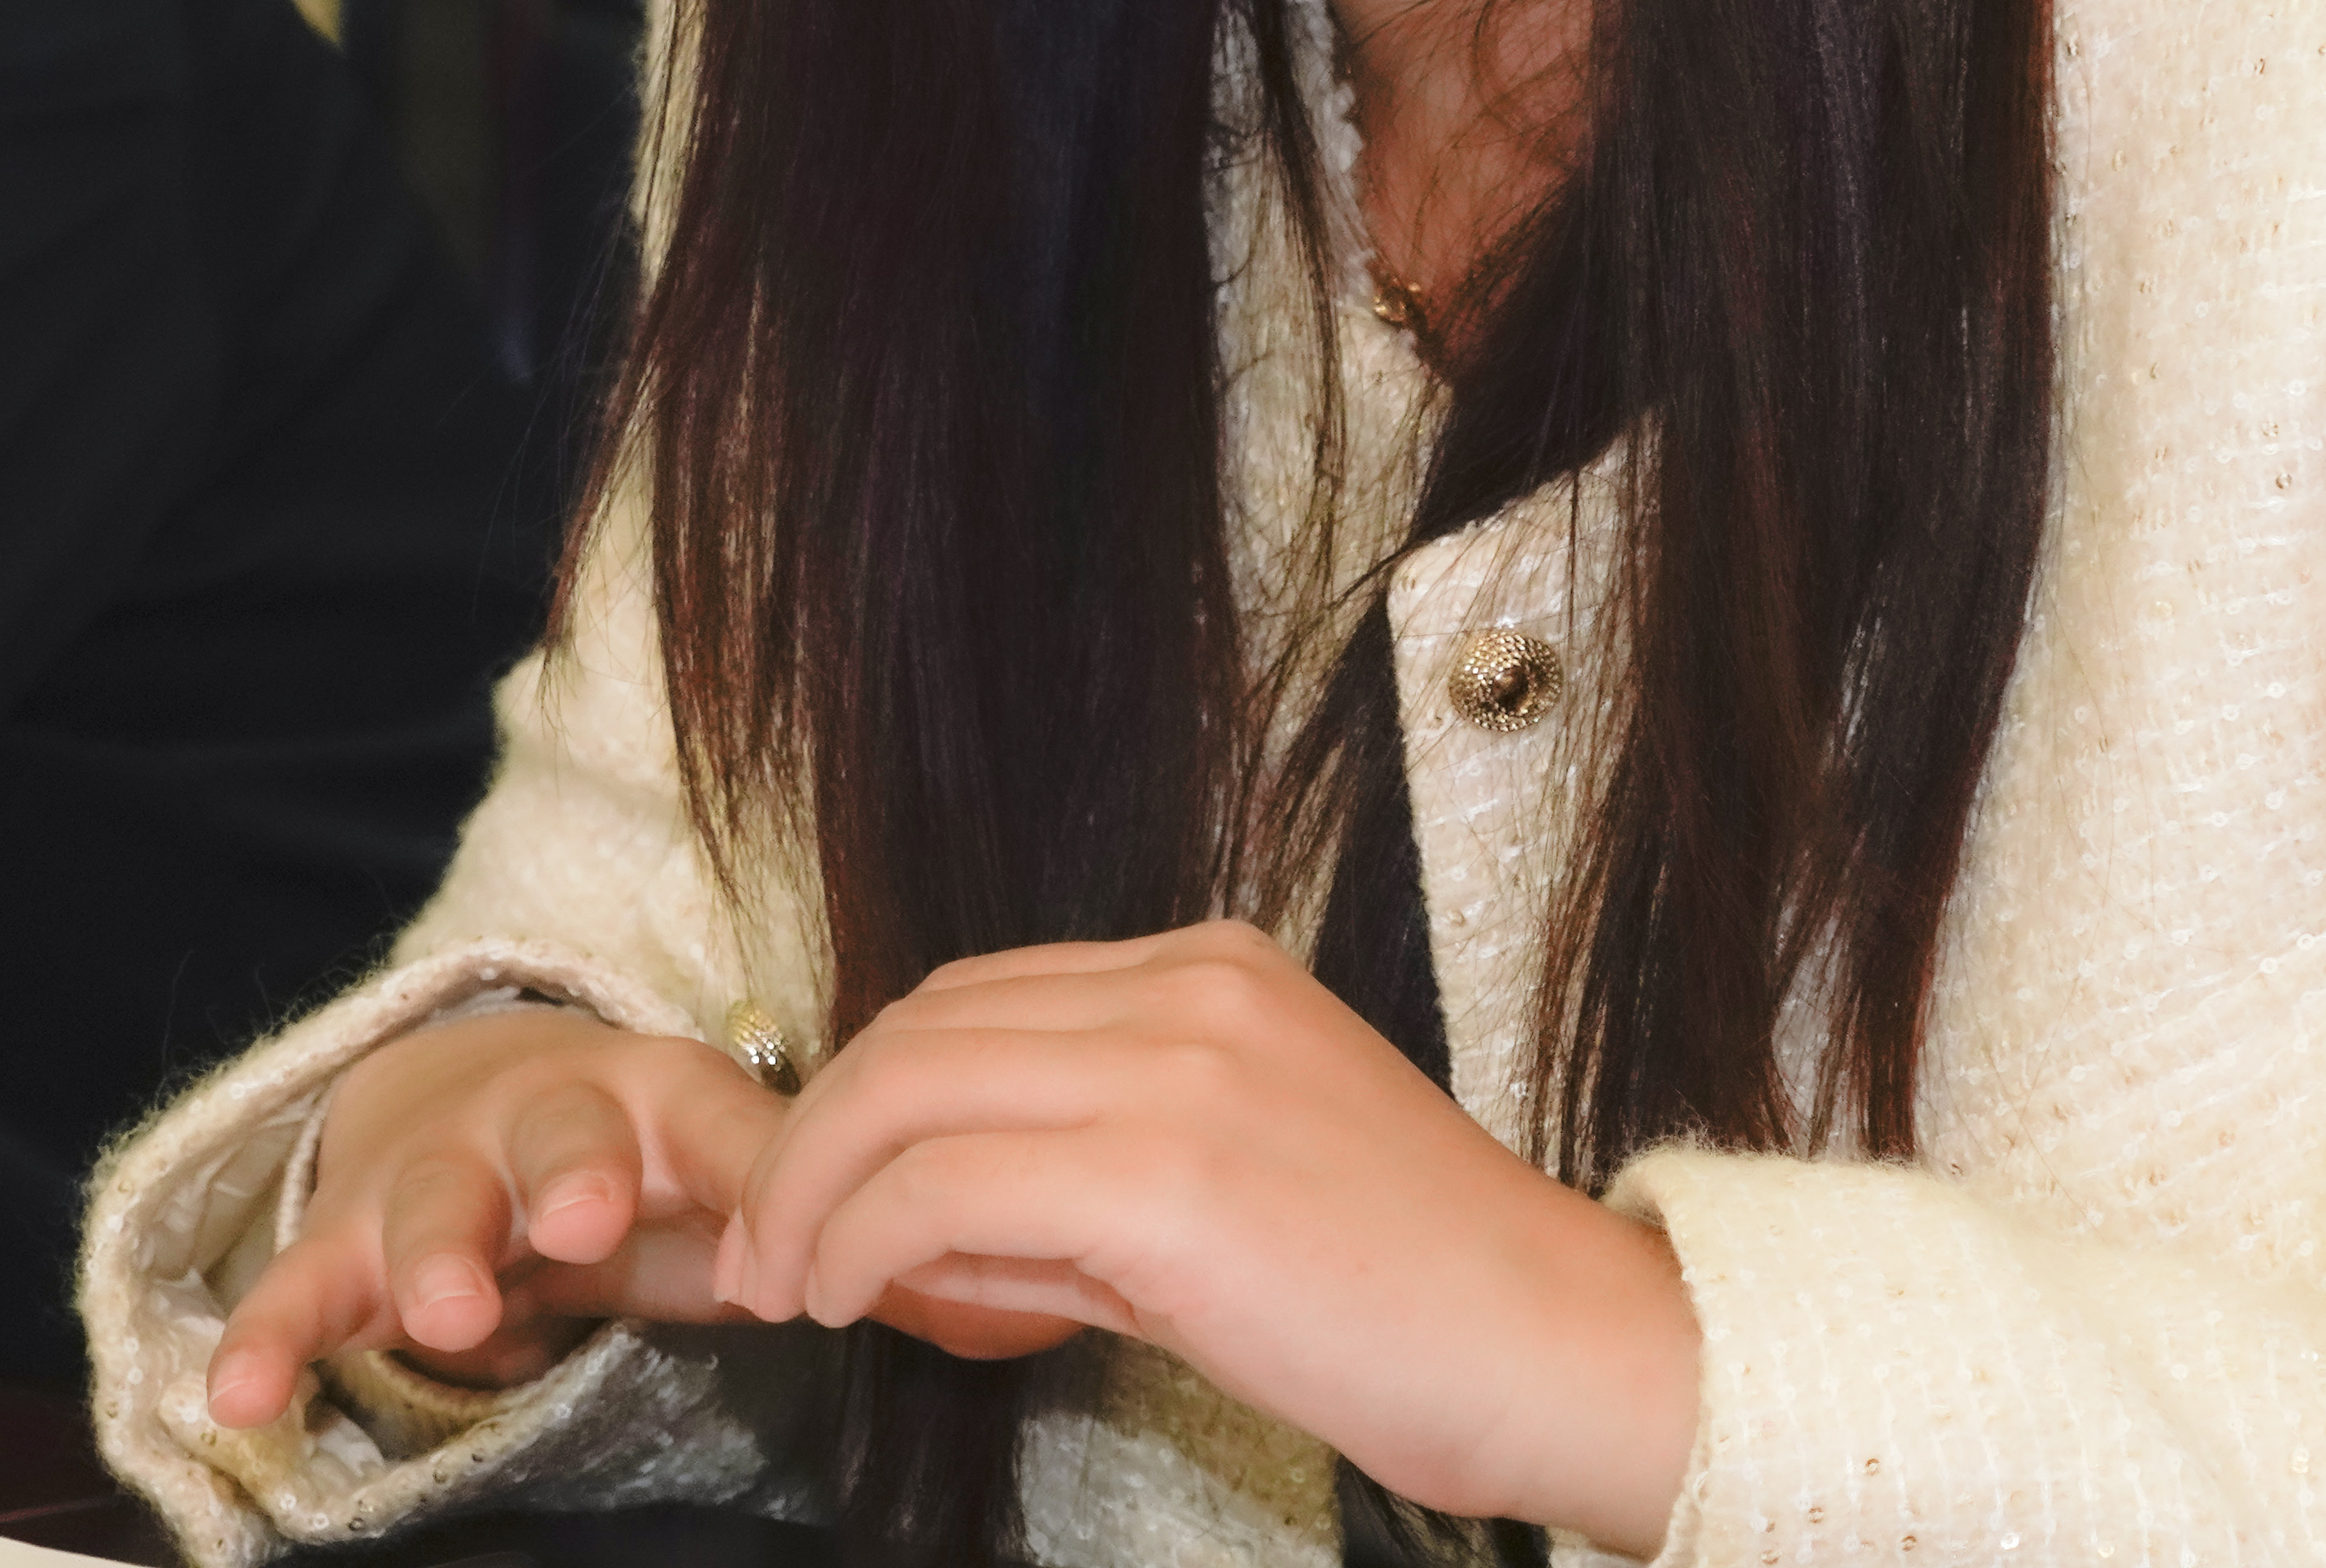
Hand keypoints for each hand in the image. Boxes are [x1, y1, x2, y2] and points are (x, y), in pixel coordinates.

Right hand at [203, 1007, 786, 1428]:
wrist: (470, 1093)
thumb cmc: (630, 1158)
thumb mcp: (719, 1175)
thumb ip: (794, 1220)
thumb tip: (914, 1276)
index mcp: (661, 1097)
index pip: (727, 1127)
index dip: (756, 1185)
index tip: (785, 1273)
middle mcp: (545, 1119)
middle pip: (561, 1136)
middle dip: (573, 1172)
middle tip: (584, 1219)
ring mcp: (438, 1174)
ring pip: (432, 1204)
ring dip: (439, 1254)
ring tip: (447, 1311)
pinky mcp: (347, 1241)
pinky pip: (300, 1287)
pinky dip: (268, 1339)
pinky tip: (241, 1397)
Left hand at [713, 921, 1702, 1551]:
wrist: (1564, 1352)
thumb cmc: (1419, 1305)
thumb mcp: (1236, 1197)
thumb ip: (1083, 1193)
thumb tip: (924, 1237)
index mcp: (1214, 972)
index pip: (976, 999)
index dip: (867, 1092)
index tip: (814, 1192)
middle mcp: (1190, 990)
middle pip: (921, 1025)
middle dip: (810, 1134)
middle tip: (761, 1240)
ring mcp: (1180, 1071)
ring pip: (909, 1086)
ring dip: (813, 1189)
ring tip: (785, 1279)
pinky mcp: (1168, 1177)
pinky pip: (947, 1187)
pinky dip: (865, 1240)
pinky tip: (851, 1298)